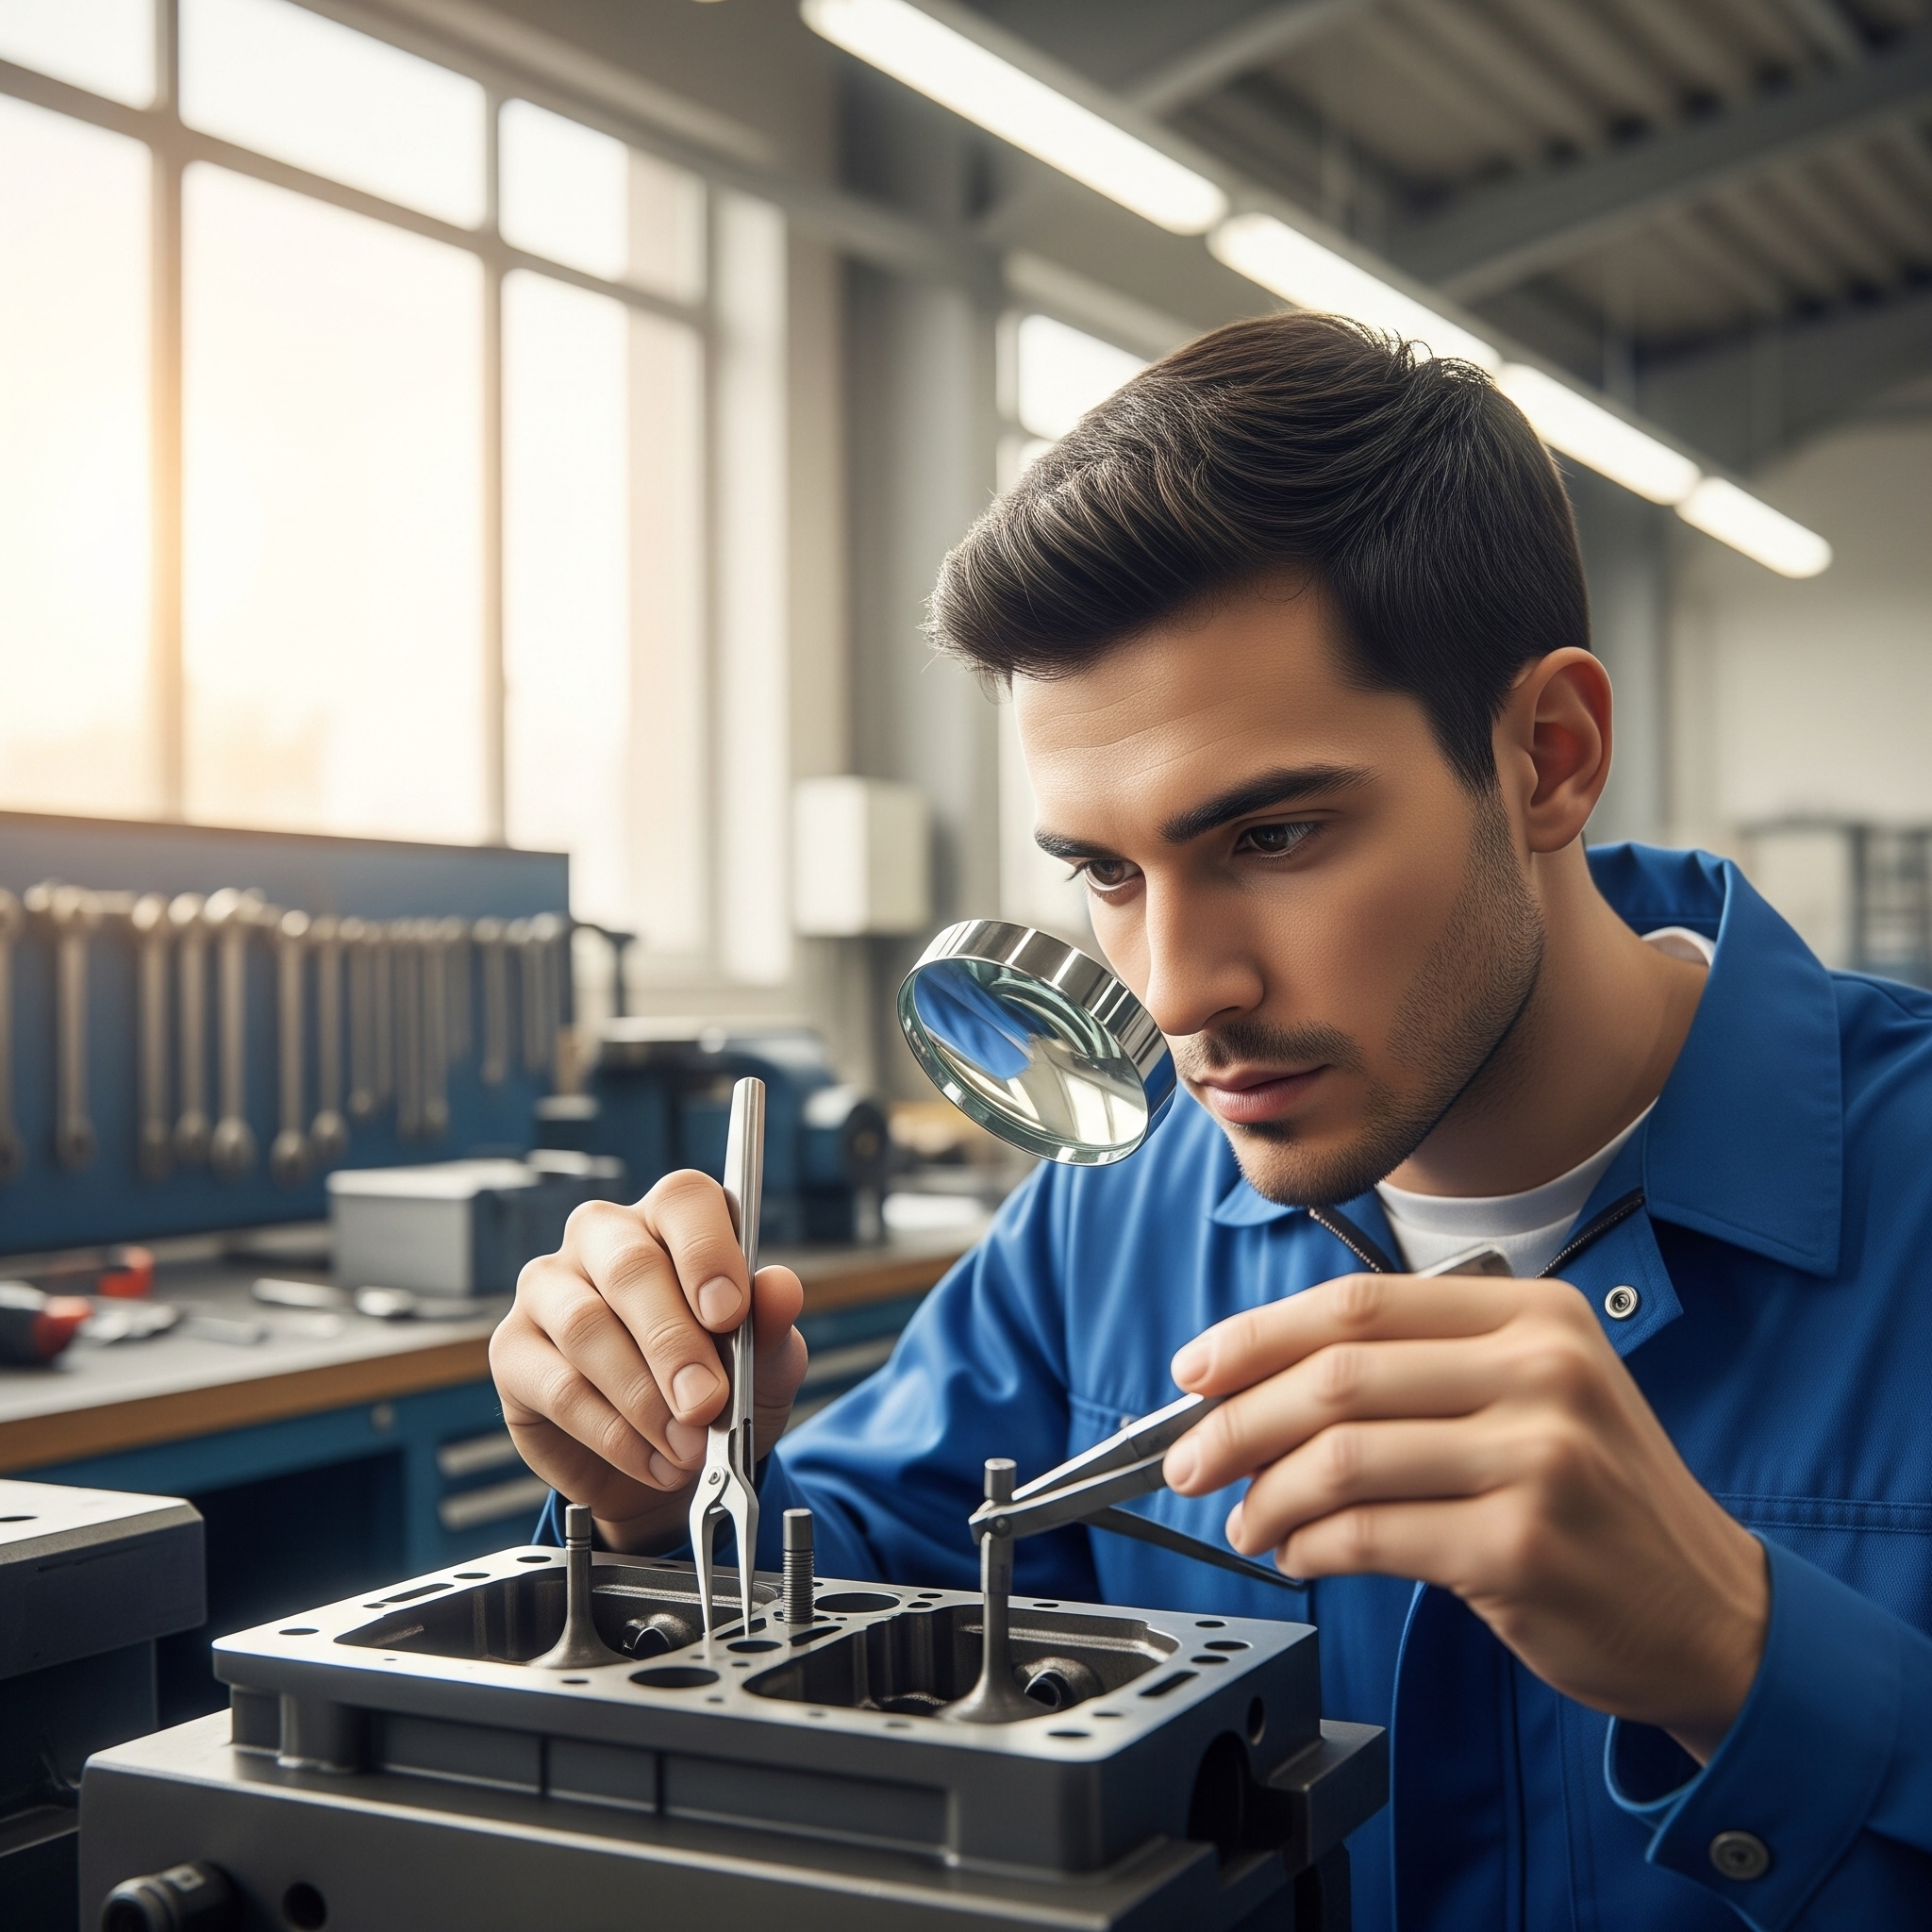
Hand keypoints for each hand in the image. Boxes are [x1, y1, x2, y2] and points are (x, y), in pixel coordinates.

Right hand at [489, 1173, 808, 1552]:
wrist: (672, 1463)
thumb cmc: (716, 1388)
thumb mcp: (764, 1364)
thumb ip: (771, 1325)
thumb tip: (781, 1287)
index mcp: (671, 1221)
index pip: (684, 1201)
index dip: (707, 1251)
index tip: (729, 1314)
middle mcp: (604, 1238)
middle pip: (629, 1266)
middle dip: (674, 1343)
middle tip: (707, 1404)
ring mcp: (549, 1288)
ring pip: (585, 1326)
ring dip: (643, 1397)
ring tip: (687, 1446)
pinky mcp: (513, 1349)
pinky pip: (558, 1386)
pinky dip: (613, 1434)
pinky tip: (654, 1460)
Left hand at [1164, 1272, 1767, 1761]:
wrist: (1712, 1612)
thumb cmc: (1599, 1499)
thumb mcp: (1536, 1394)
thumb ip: (1419, 1372)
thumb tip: (1256, 1384)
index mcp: (1533, 1315)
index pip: (1357, 1305)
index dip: (1256, 1336)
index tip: (1195, 1371)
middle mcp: (1541, 1372)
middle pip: (1336, 1376)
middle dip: (1236, 1420)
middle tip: (1186, 1458)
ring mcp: (1537, 1459)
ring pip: (1341, 1458)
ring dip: (1264, 1494)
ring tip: (1243, 1518)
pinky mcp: (1522, 1546)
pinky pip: (1370, 1535)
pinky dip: (1309, 1546)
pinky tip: (1296, 1553)